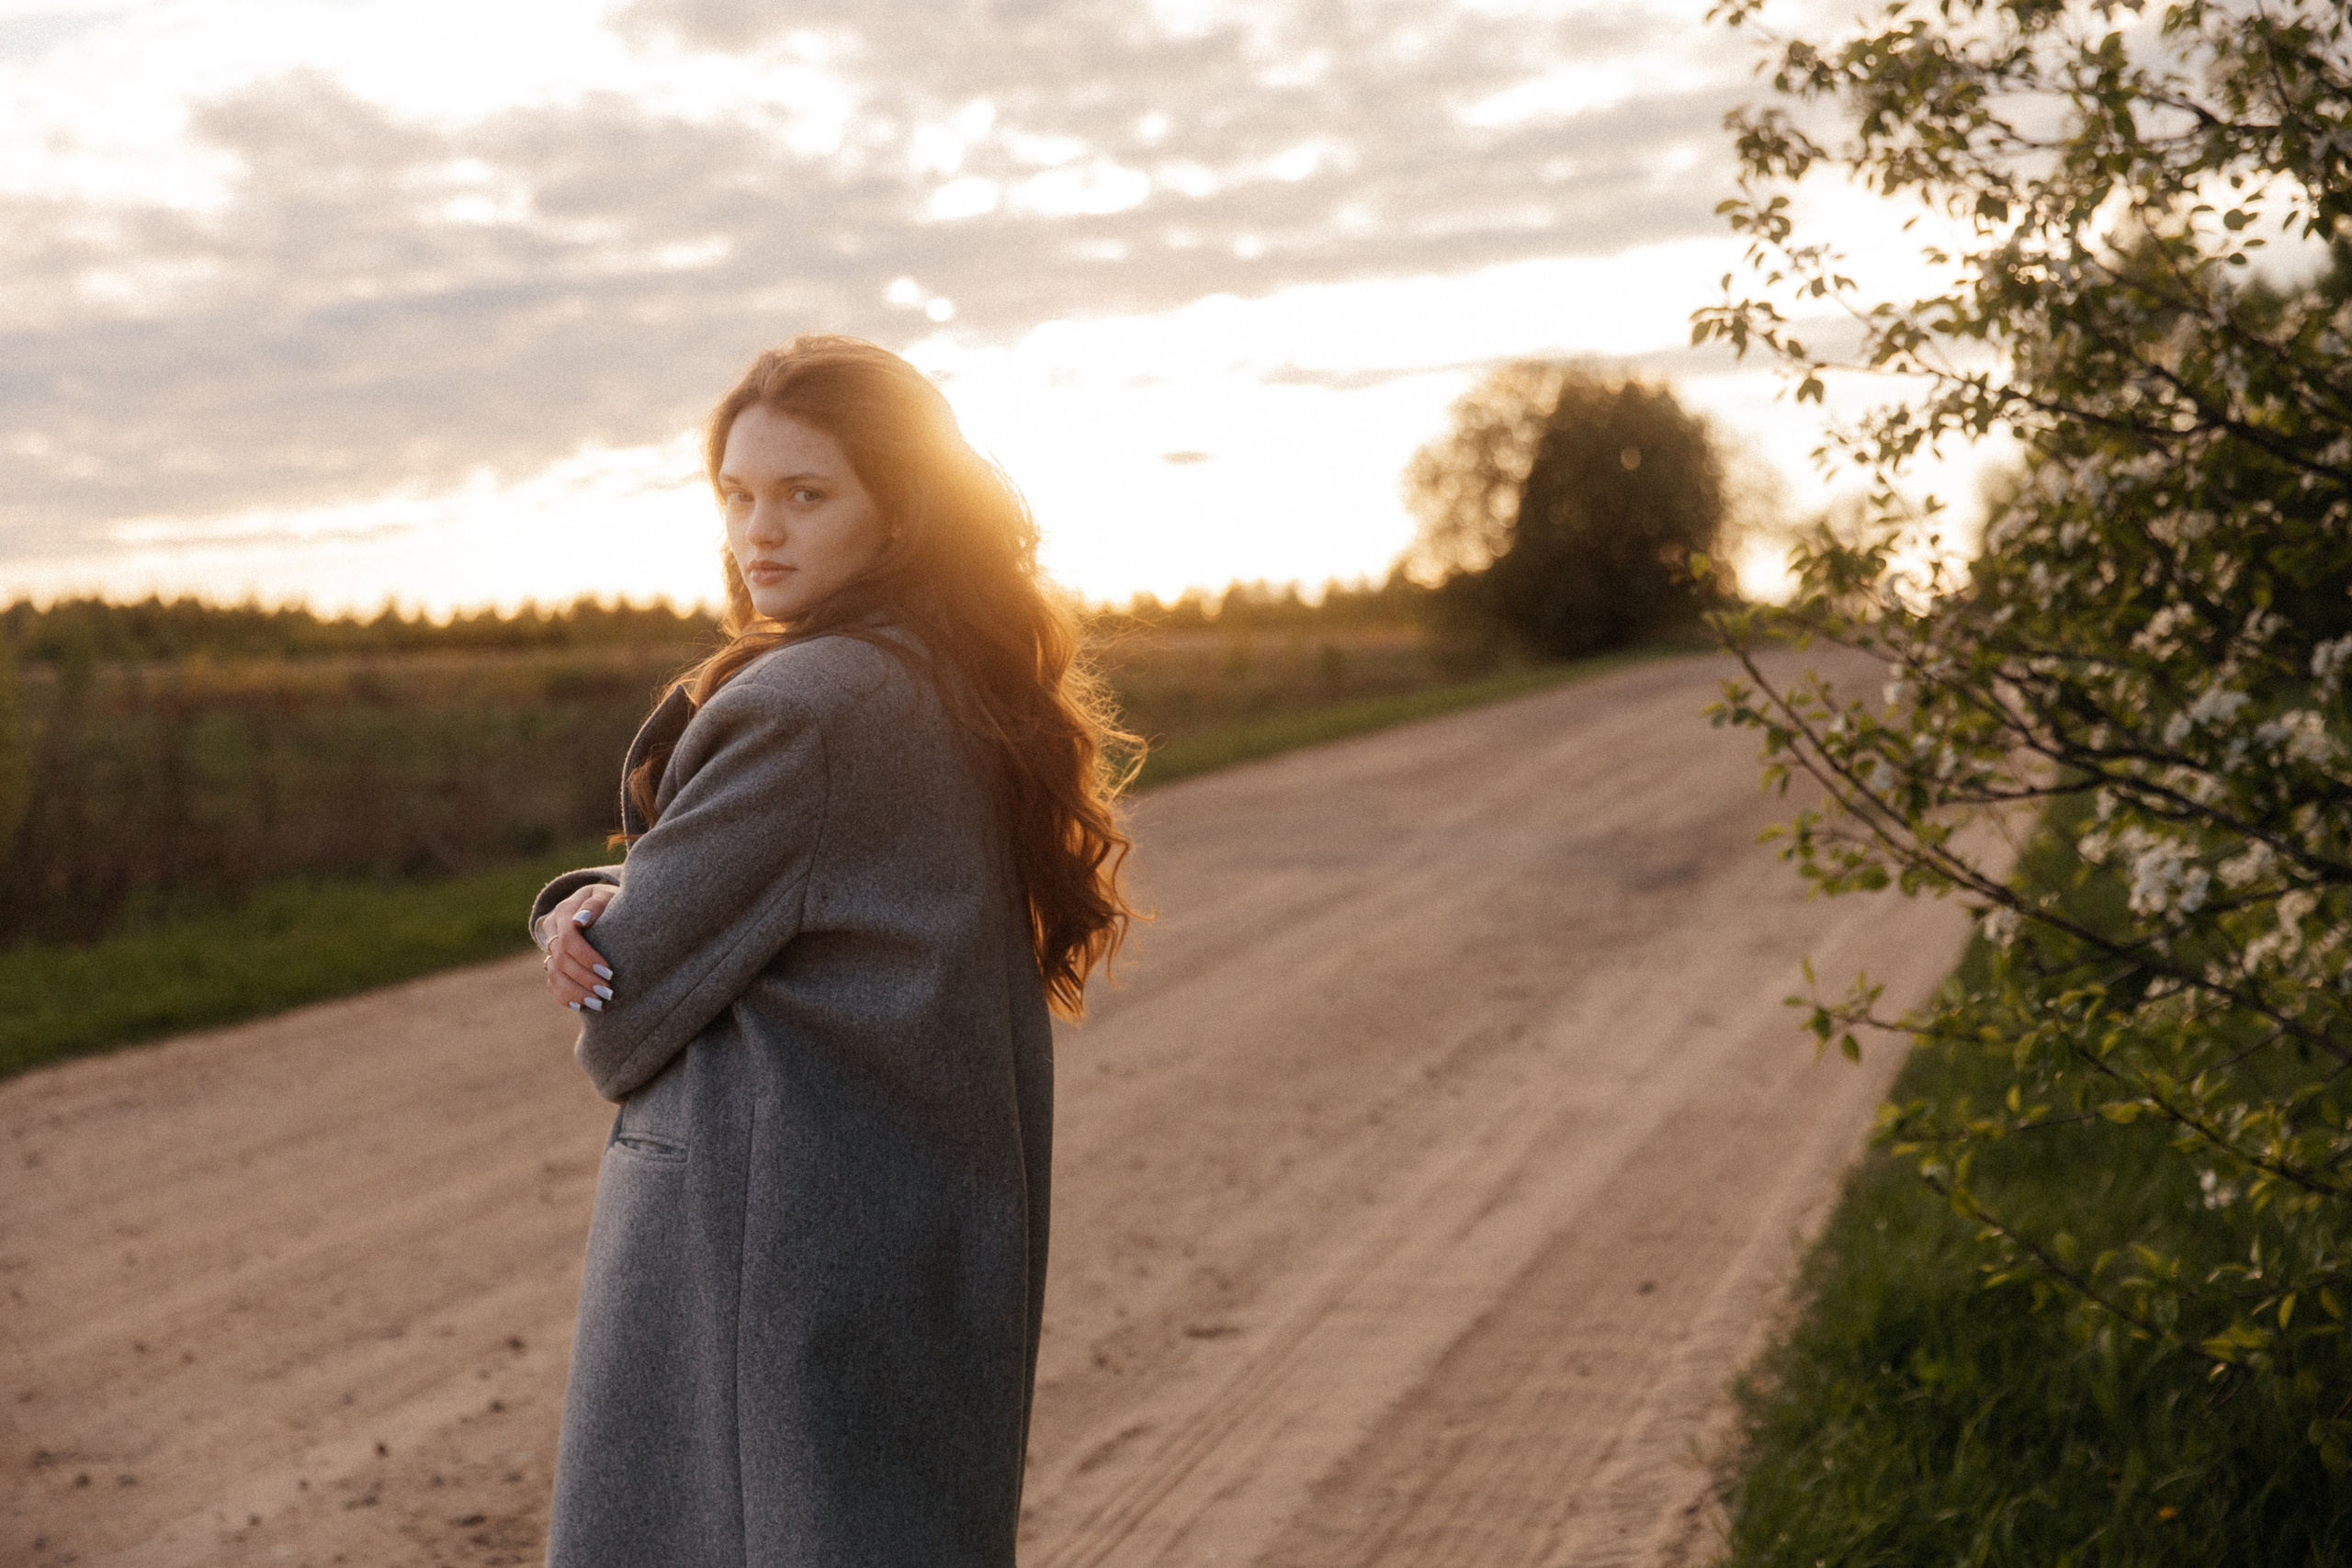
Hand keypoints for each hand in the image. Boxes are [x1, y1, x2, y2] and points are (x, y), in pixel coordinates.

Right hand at [539, 884, 618, 1013]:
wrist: (598, 903)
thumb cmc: (609, 899)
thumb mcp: (605, 895)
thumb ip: (595, 905)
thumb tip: (581, 921)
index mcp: (564, 911)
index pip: (568, 938)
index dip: (586, 957)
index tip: (609, 972)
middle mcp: (553, 929)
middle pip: (561, 959)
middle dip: (585, 979)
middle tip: (608, 993)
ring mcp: (550, 946)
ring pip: (554, 974)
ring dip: (576, 992)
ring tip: (598, 1004)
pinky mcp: (553, 959)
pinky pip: (552, 981)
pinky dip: (564, 996)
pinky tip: (581, 1006)